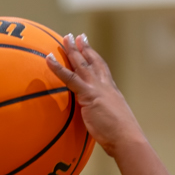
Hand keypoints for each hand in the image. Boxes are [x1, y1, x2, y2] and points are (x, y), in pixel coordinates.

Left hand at [45, 33, 144, 157]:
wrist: (126, 138)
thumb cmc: (122, 137)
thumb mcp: (114, 122)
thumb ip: (105, 117)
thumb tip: (101, 123)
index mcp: (111, 91)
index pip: (102, 69)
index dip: (95, 57)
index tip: (89, 47)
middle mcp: (105, 86)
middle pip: (92, 62)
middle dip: (84, 48)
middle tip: (77, 36)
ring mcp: (97, 89)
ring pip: (81, 64)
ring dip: (72, 50)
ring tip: (65, 38)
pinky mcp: (88, 95)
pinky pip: (70, 78)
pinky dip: (58, 67)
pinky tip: (48, 59)